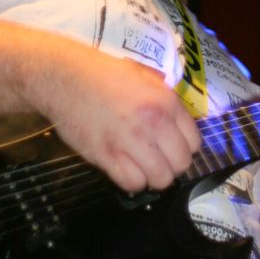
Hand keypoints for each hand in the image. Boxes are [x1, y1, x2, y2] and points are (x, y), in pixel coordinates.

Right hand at [41, 46, 200, 192]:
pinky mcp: (107, 156)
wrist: (65, 77)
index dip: (184, 147)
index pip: (194, 142)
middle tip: (157, 158)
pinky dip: (132, 181)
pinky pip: (133, 184)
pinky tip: (125, 168)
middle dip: (171, 165)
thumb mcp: (144, 77)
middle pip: (181, 164)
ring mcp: (130, 141)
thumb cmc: (104, 75)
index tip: (172, 146)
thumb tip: (179, 121)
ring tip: (142, 165)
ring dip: (153, 176)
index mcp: (166, 102)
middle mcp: (153, 123)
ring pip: (160, 179)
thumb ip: (165, 99)